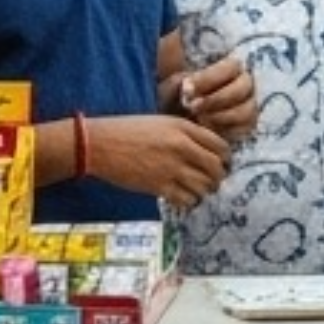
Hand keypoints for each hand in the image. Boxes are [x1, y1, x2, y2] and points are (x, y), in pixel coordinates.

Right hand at [88, 114, 231, 210]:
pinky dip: (190, 201)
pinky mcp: (159, 186)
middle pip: (216, 168)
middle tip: (213, 180)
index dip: (225, 158)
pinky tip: (184, 197)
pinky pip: (187, 199)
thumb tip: (205, 150)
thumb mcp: (161, 122)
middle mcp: (182, 147)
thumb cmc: (127, 131)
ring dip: (205, 190)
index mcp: (184, 129)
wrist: (98, 144)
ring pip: (205, 186)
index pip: (221, 146)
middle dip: (218, 177)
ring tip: (199, 190)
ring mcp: (171, 168)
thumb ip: (186, 133)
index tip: (223, 163)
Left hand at [172, 52, 258, 139]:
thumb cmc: (176, 94)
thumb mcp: (171, 78)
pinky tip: (208, 130)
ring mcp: (248, 106)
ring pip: (246, 110)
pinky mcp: (246, 126)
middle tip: (192, 107)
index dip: (209, 79)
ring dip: (223, 116)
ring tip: (200, 120)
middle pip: (242, 88)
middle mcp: (244, 85)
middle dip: (216, 98)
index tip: (186, 88)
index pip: (230, 68)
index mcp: (230, 68)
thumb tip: (176, 52)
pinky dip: (227, 130)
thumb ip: (173, 64)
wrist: (176, 118)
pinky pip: (244, 128)